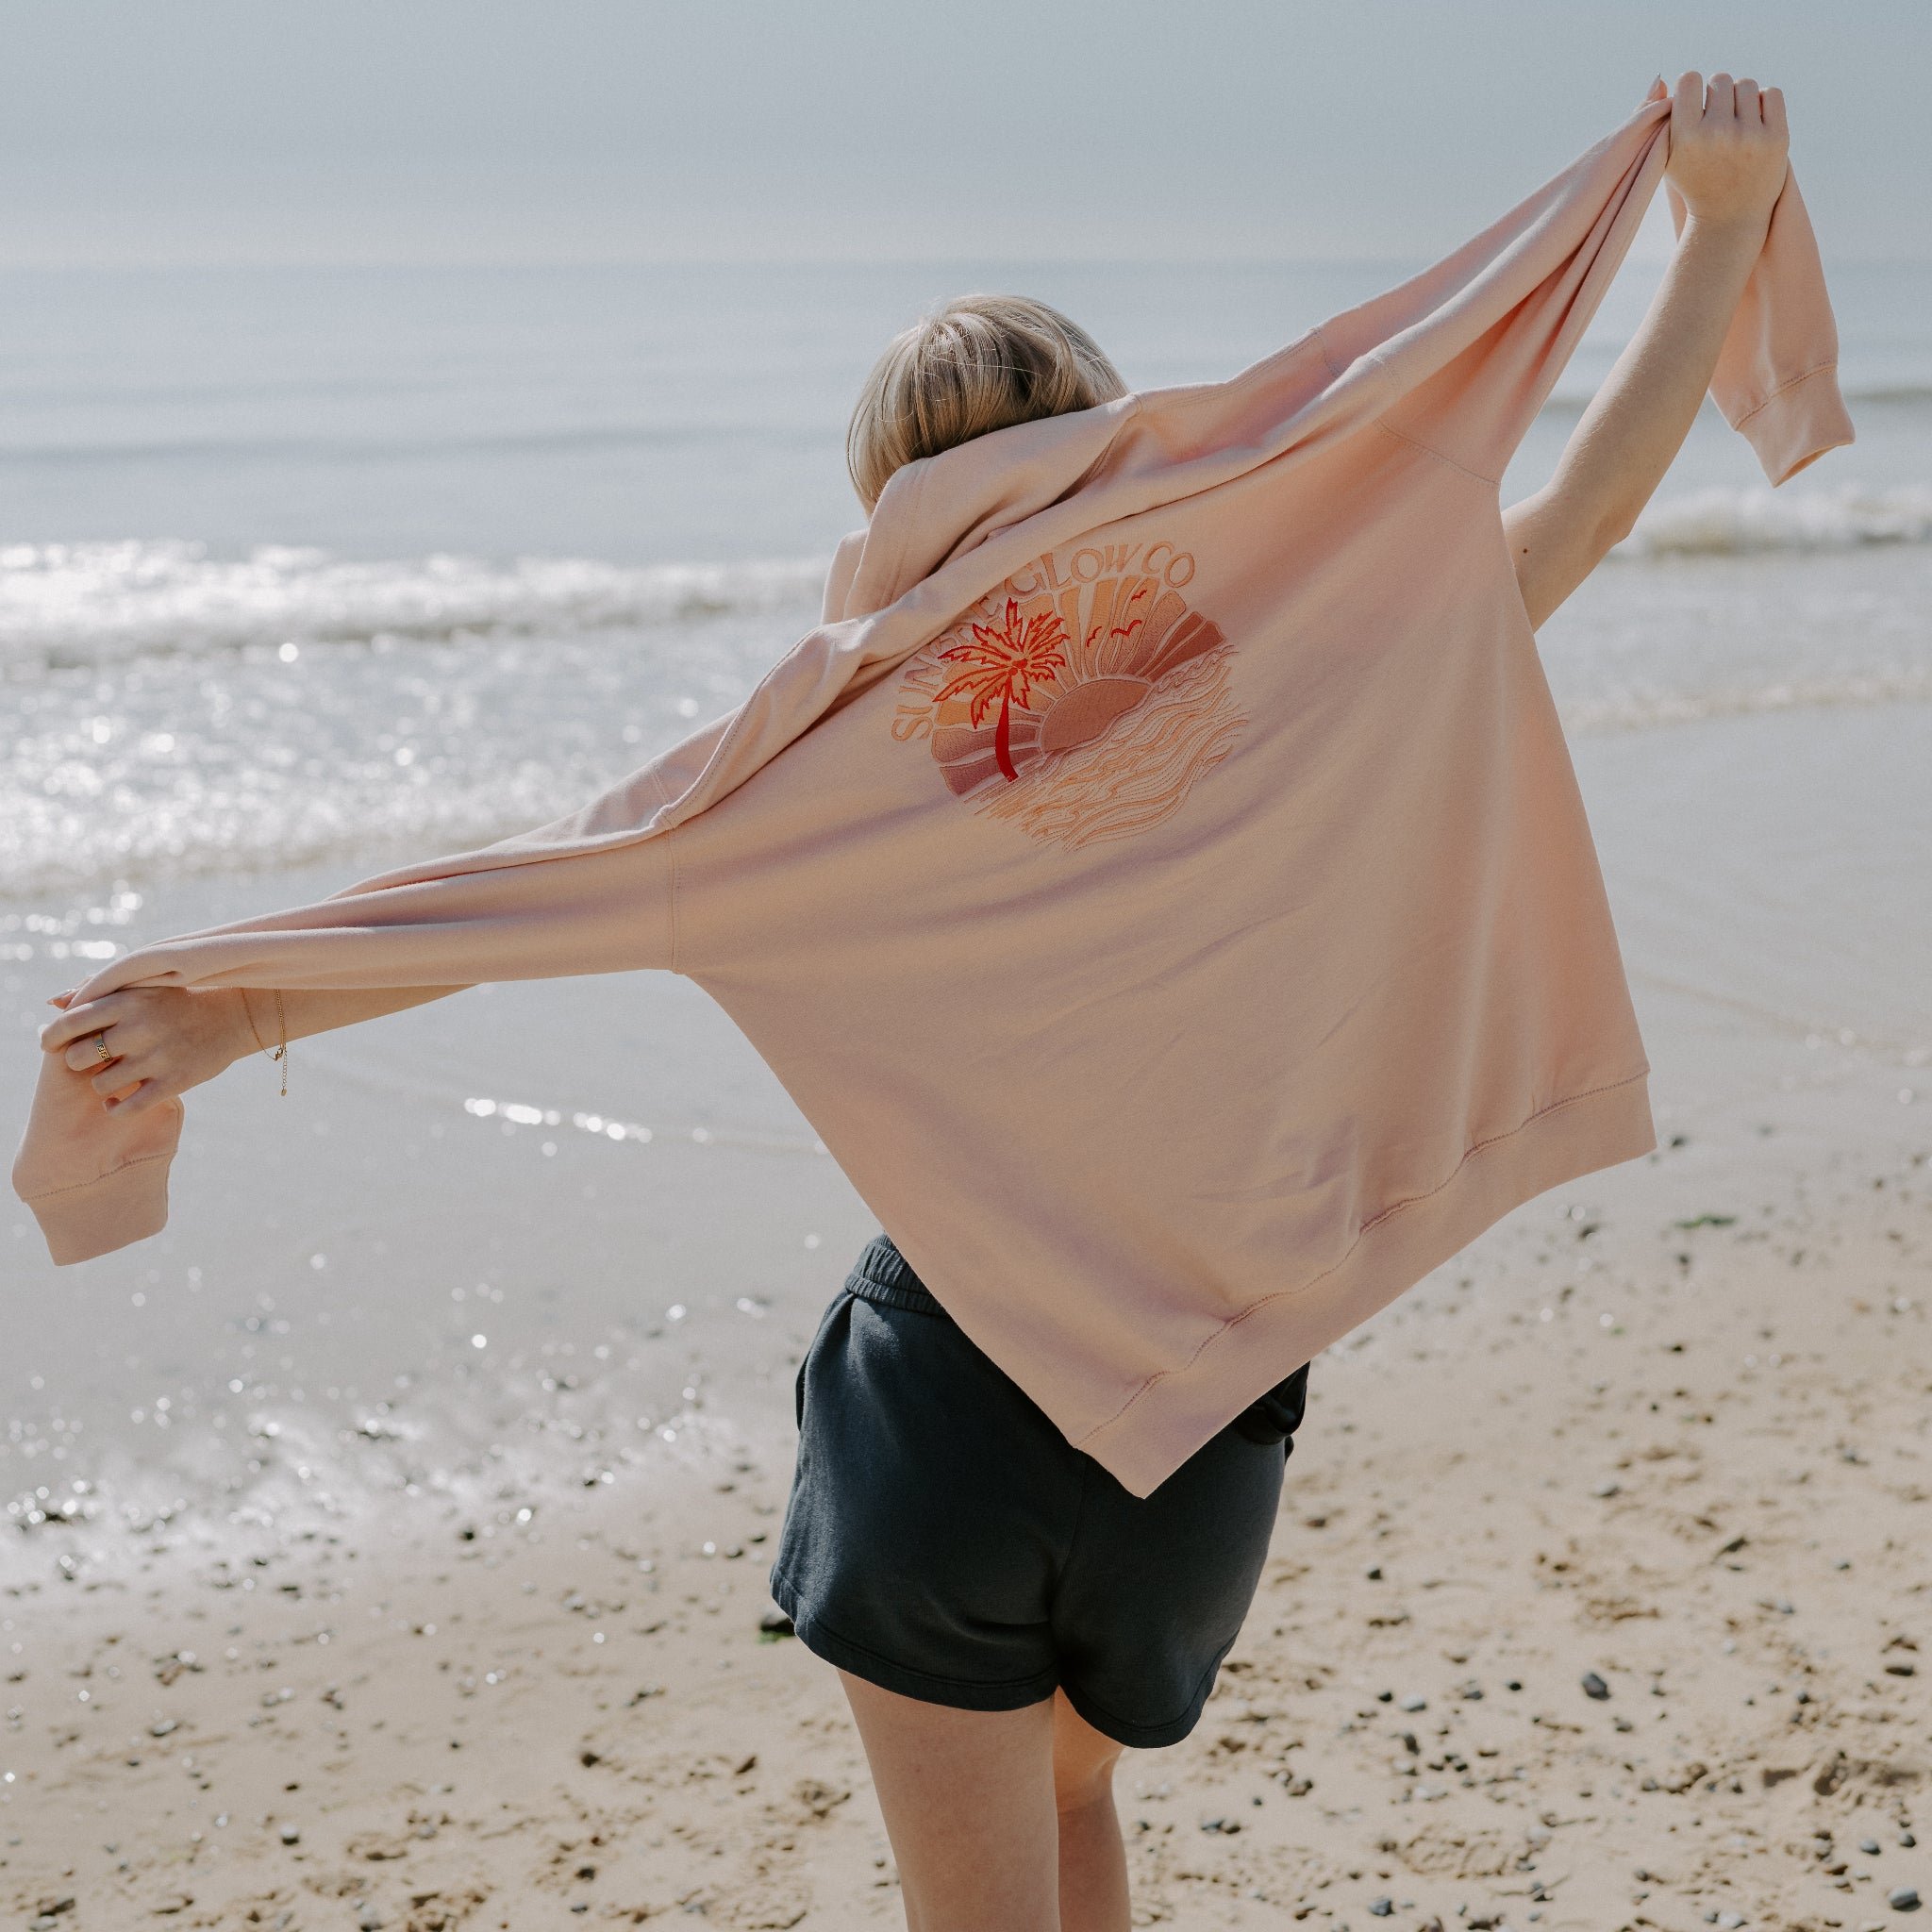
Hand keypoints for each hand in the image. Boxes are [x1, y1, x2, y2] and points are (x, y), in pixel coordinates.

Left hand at [40, 984, 254, 1115]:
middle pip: (78, 1056)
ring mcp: (157, 1057)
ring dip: (102, 1084)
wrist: (234, 1015)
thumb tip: (52, 1001)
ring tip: (116, 1076)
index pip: (69, 1022)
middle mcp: (139, 1028)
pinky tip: (119, 1102)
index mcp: (128, 1000)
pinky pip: (126, 1107)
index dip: (52, 1036)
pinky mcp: (174, 1082)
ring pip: (100, 1085)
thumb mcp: (141, 985)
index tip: (51, 1044)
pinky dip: (115, 1108)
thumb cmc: (178, 999)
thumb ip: (97, 988)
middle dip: (80, 1061)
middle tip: (94, 1059)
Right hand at [1656, 70, 1788, 232]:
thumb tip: (1664, 79)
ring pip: (1746, 84)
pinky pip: (1772, 93)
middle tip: (1717, 121)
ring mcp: (1749, 136)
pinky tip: (1754, 124)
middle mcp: (1717, 134)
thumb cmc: (1694, 181)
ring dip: (1741, 99)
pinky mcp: (1777, 138)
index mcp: (1685, 137)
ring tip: (1736, 124)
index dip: (1692, 88)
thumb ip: (1663, 119)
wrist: (1727, 219)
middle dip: (1718, 96)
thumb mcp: (1668, 157)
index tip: (1695, 105)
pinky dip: (1764, 104)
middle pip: (1720, 80)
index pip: (1689, 79)